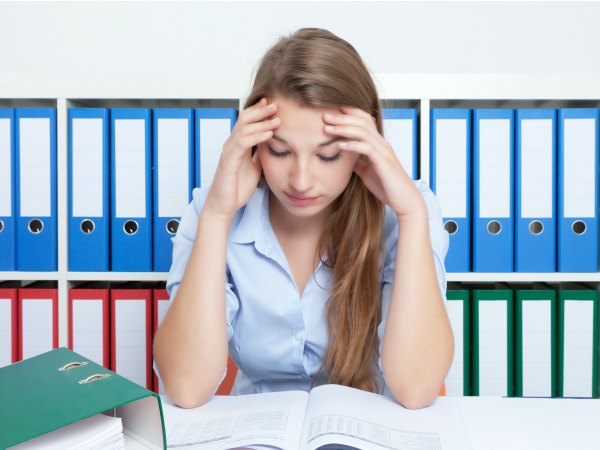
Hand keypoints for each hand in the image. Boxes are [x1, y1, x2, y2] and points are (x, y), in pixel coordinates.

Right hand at [204, 97, 279, 220]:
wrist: (224, 206)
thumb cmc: (237, 187)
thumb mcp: (255, 167)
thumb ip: (260, 154)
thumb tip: (272, 144)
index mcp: (237, 145)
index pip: (246, 121)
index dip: (258, 111)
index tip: (273, 104)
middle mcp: (231, 144)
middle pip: (244, 118)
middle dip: (260, 110)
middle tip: (276, 104)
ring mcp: (228, 151)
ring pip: (243, 128)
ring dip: (262, 122)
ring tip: (277, 118)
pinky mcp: (228, 161)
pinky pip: (242, 144)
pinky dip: (256, 137)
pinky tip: (269, 134)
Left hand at [322, 106, 425, 218]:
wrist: (404, 200)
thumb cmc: (387, 187)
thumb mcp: (367, 172)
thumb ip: (358, 162)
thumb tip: (346, 158)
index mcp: (379, 144)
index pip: (365, 120)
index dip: (350, 113)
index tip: (333, 112)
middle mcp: (382, 144)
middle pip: (362, 122)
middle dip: (342, 118)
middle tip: (325, 116)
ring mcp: (384, 152)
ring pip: (363, 132)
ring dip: (344, 128)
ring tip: (327, 128)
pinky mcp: (383, 162)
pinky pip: (367, 148)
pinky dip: (353, 144)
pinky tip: (340, 144)